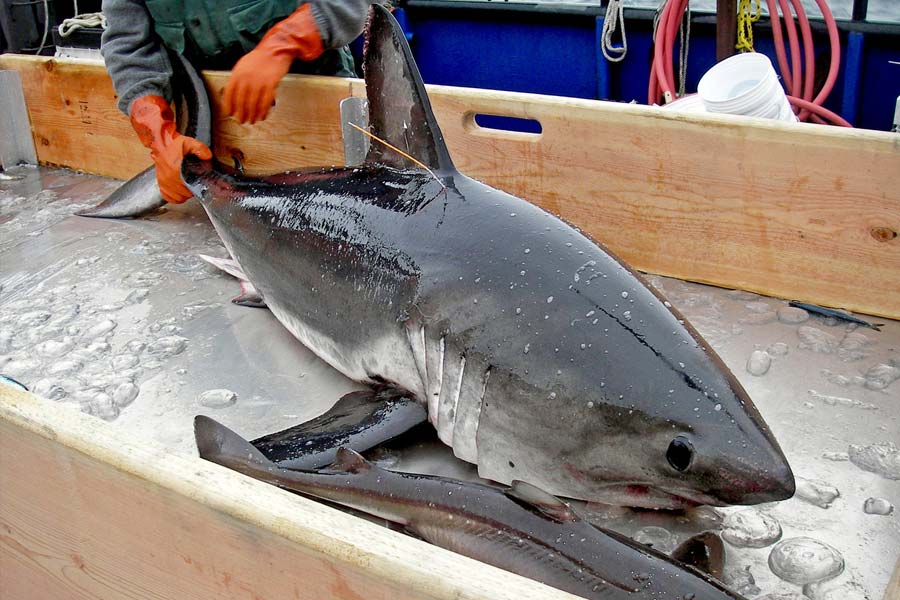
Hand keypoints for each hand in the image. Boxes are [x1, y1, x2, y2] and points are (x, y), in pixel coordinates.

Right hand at [130, 95, 211, 202]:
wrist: (161, 144)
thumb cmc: (174, 145)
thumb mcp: (189, 143)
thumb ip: (200, 149)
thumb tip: (208, 157)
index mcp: (175, 170)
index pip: (189, 187)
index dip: (197, 186)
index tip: (200, 182)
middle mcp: (167, 178)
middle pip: (185, 193)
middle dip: (192, 190)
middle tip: (196, 184)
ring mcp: (163, 182)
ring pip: (178, 197)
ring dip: (185, 195)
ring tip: (189, 188)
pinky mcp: (160, 184)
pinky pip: (168, 198)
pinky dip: (175, 197)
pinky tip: (180, 191)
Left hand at [222, 4, 323, 123]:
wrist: (276, 49)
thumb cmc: (260, 57)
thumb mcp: (243, 64)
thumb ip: (238, 77)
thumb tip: (232, 92)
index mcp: (237, 73)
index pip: (229, 93)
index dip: (228, 105)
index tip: (230, 113)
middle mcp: (246, 78)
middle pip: (241, 101)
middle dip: (241, 113)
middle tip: (242, 121)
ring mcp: (258, 81)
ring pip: (253, 104)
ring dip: (252, 115)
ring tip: (252, 120)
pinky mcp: (270, 84)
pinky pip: (265, 102)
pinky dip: (263, 111)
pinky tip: (262, 116)